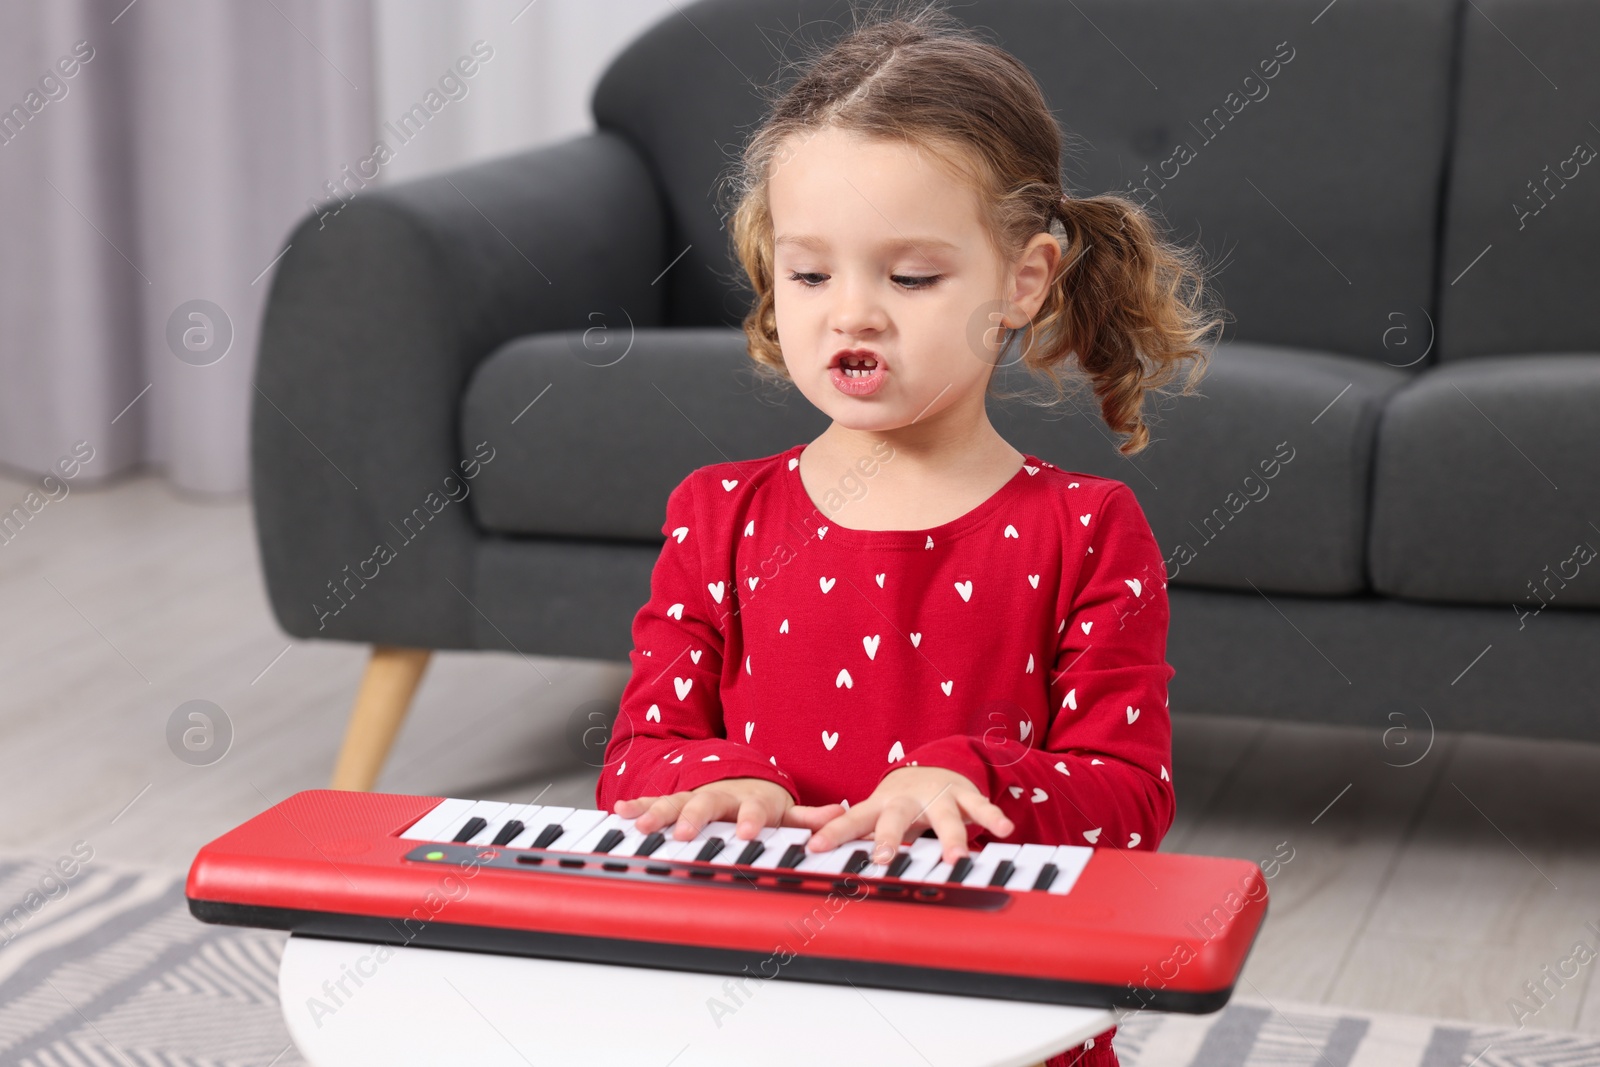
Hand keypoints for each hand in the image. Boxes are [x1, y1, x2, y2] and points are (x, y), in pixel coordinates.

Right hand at [614, 777, 843, 843]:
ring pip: (675, 801)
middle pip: (707, 804)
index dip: (751, 821)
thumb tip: (839, 816)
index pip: (754, 810)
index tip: (747, 834)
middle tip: (681, 833)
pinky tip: (619, 810)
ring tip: (639, 824)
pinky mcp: (675, 800)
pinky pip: (653, 800)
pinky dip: (637, 805)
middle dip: (693, 817)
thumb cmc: (761, 802)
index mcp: (752, 800)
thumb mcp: (787, 809)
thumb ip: (809, 817)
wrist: (735, 777)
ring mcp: (696, 796)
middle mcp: (721, 795)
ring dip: (657, 812)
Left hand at [804, 765, 1013, 865]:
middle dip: (888, 838)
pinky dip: (992, 817)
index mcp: (878, 807)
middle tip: (882, 858)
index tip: (813, 848)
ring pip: (944, 817)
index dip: (831, 834)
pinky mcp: (965, 796)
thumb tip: (808, 851)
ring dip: (949, 837)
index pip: (850, 821)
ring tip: (954, 859)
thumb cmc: (897, 803)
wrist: (933, 766)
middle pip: (895, 818)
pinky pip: (981, 807)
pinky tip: (1004, 830)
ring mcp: (937, 797)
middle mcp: (907, 801)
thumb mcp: (873, 815)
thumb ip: (851, 833)